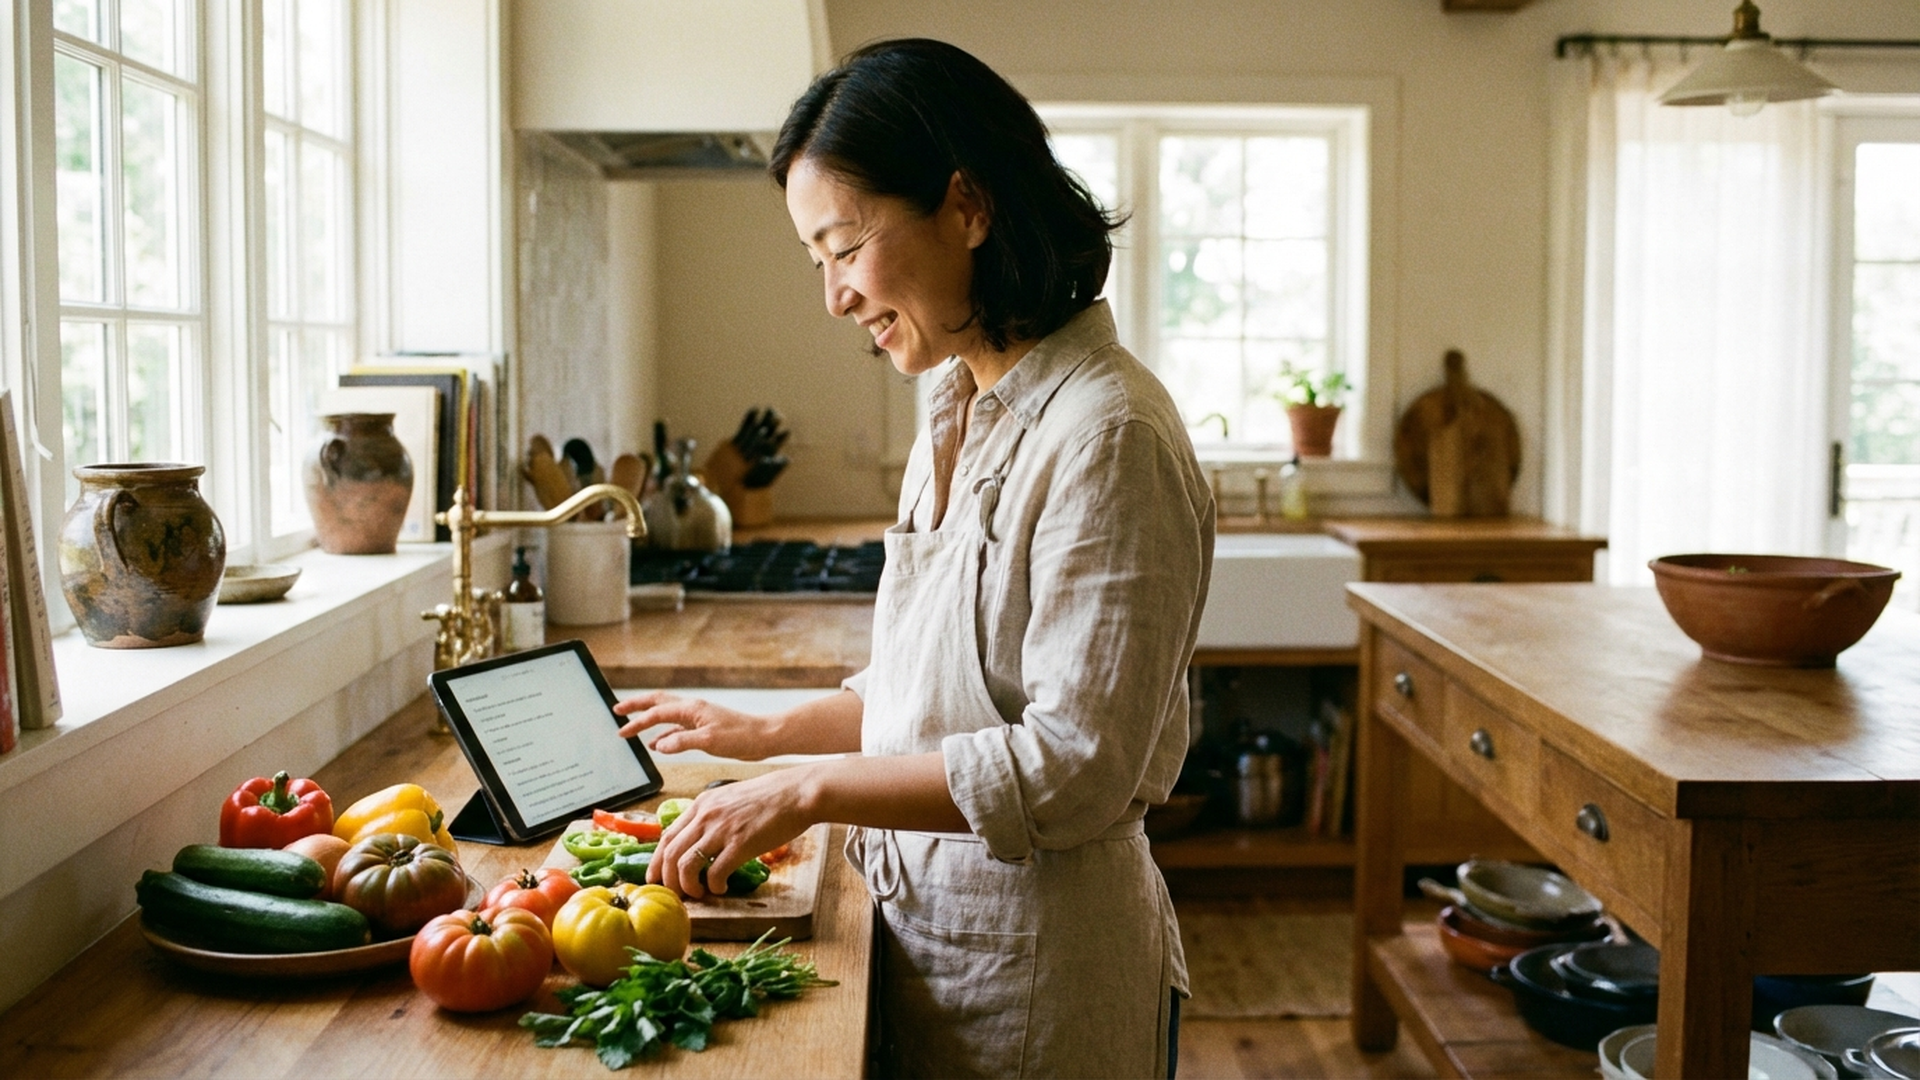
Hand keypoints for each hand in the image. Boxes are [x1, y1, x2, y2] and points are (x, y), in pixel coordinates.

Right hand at [613, 692, 773, 758]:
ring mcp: (698, 719)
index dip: (637, 721)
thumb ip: (683, 742)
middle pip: (658, 703)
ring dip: (649, 721)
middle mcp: (692, 710)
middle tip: (618, 710)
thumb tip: (659, 745)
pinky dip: (664, 735)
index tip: (621, 730)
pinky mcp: (704, 730)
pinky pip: (676, 730)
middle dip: (637, 706)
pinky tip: (657, 745)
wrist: (764, 738)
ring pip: (666, 716)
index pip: (657, 713)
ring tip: (632, 727)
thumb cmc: (741, 737)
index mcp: (691, 709)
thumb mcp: (709, 741)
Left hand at [647, 769, 812, 898]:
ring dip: (688, 886)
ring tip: (699, 893)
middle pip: (669, 854)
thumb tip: (701, 841)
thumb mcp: (731, 799)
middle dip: (668, 880)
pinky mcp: (740, 844)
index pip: (666, 836)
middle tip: (677, 894)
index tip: (657, 878)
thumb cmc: (771, 797)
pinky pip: (715, 872)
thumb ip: (713, 816)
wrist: (798, 792)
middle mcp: (706, 815)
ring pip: (685, 865)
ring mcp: (722, 829)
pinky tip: (722, 888)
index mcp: (702, 804)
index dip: (657, 862)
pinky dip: (714, 886)